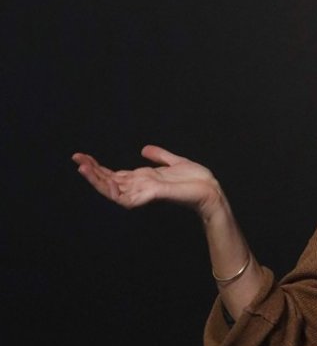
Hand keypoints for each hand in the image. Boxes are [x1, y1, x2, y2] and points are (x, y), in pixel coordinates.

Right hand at [72, 145, 225, 221]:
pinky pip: (129, 196)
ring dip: (97, 179)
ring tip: (83, 167)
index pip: (114, 175)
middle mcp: (140, 187)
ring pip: (113, 190)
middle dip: (92, 171)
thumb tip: (144, 149)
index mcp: (143, 180)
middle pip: (109, 181)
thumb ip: (159, 156)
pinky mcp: (152, 194)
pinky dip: (115, 189)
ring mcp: (144, 193)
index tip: (83, 157)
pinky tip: (106, 179)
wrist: (210, 189)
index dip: (98, 168)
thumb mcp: (174, 162)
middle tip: (77, 159)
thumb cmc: (195, 180)